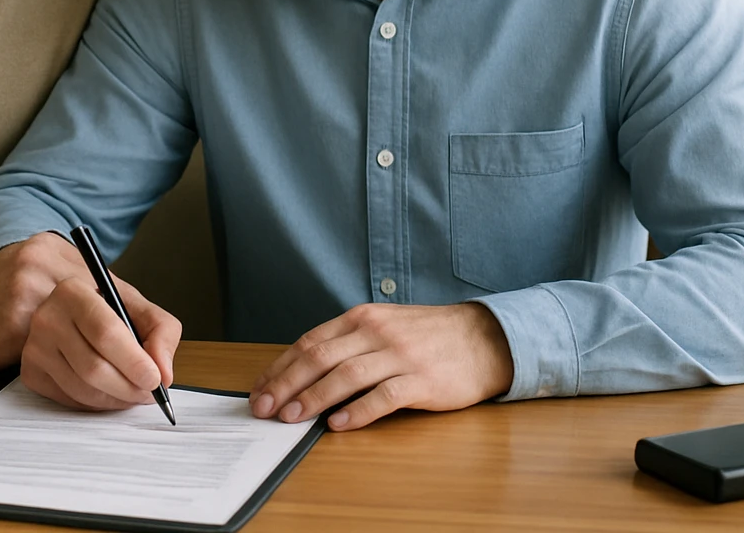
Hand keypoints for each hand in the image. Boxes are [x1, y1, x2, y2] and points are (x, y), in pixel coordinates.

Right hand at [20, 274, 182, 410]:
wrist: (65, 303)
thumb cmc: (102, 304)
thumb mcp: (136, 304)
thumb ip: (161, 331)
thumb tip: (163, 372)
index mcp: (71, 292)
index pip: (105, 333)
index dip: (133, 361)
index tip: (154, 378)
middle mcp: (46, 318)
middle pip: (93, 367)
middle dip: (129, 387)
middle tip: (150, 391)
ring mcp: (34, 348)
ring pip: (82, 389)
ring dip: (116, 399)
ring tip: (134, 391)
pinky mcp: (31, 373)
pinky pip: (70, 400)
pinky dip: (97, 403)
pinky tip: (110, 391)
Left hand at [250, 302, 514, 430]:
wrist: (483, 338)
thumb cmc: (427, 335)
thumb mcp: (383, 326)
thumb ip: (347, 343)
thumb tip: (303, 372)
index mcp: (362, 318)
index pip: (310, 341)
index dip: (280, 367)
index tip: (260, 389)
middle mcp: (376, 332)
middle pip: (320, 357)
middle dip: (286, 384)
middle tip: (264, 407)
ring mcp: (399, 355)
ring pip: (345, 375)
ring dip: (313, 398)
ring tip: (292, 417)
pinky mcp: (421, 380)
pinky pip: (383, 397)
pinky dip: (357, 411)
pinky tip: (338, 425)